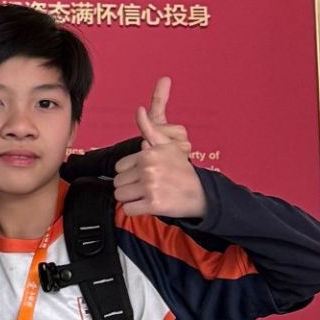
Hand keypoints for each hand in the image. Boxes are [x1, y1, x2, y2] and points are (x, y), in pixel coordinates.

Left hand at [113, 77, 206, 220]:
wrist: (201, 194)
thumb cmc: (180, 170)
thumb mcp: (167, 145)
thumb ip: (149, 128)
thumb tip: (139, 109)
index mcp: (147, 154)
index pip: (118, 168)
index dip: (129, 173)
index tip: (144, 175)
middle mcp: (148, 169)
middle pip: (118, 182)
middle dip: (129, 186)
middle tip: (147, 187)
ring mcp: (150, 187)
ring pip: (120, 196)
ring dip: (131, 198)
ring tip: (147, 195)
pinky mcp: (153, 204)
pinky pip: (128, 209)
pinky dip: (135, 210)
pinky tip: (148, 205)